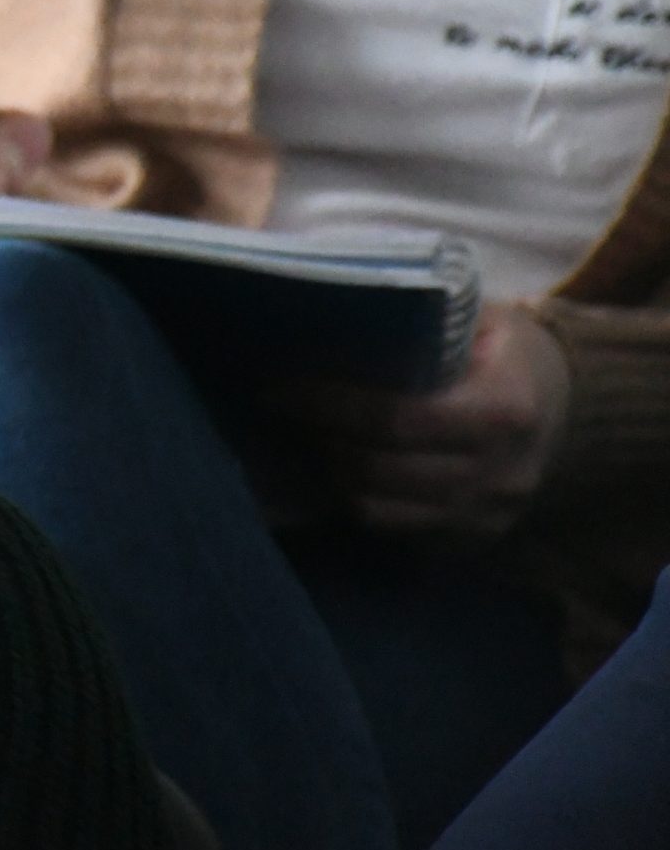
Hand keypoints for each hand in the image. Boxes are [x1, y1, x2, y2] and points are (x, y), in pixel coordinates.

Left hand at [270, 304, 571, 540]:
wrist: (570, 410)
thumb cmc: (505, 352)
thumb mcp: (481, 319)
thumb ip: (423, 320)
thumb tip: (331, 308)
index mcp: (505, 408)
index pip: (399, 416)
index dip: (330, 404)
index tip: (279, 387)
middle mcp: (501, 470)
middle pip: (382, 468)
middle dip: (319, 437)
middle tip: (279, 409)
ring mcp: (488, 514)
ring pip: (380, 509)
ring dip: (330, 472)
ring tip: (304, 435)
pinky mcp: (472, 540)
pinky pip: (395, 532)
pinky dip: (357, 500)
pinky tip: (336, 466)